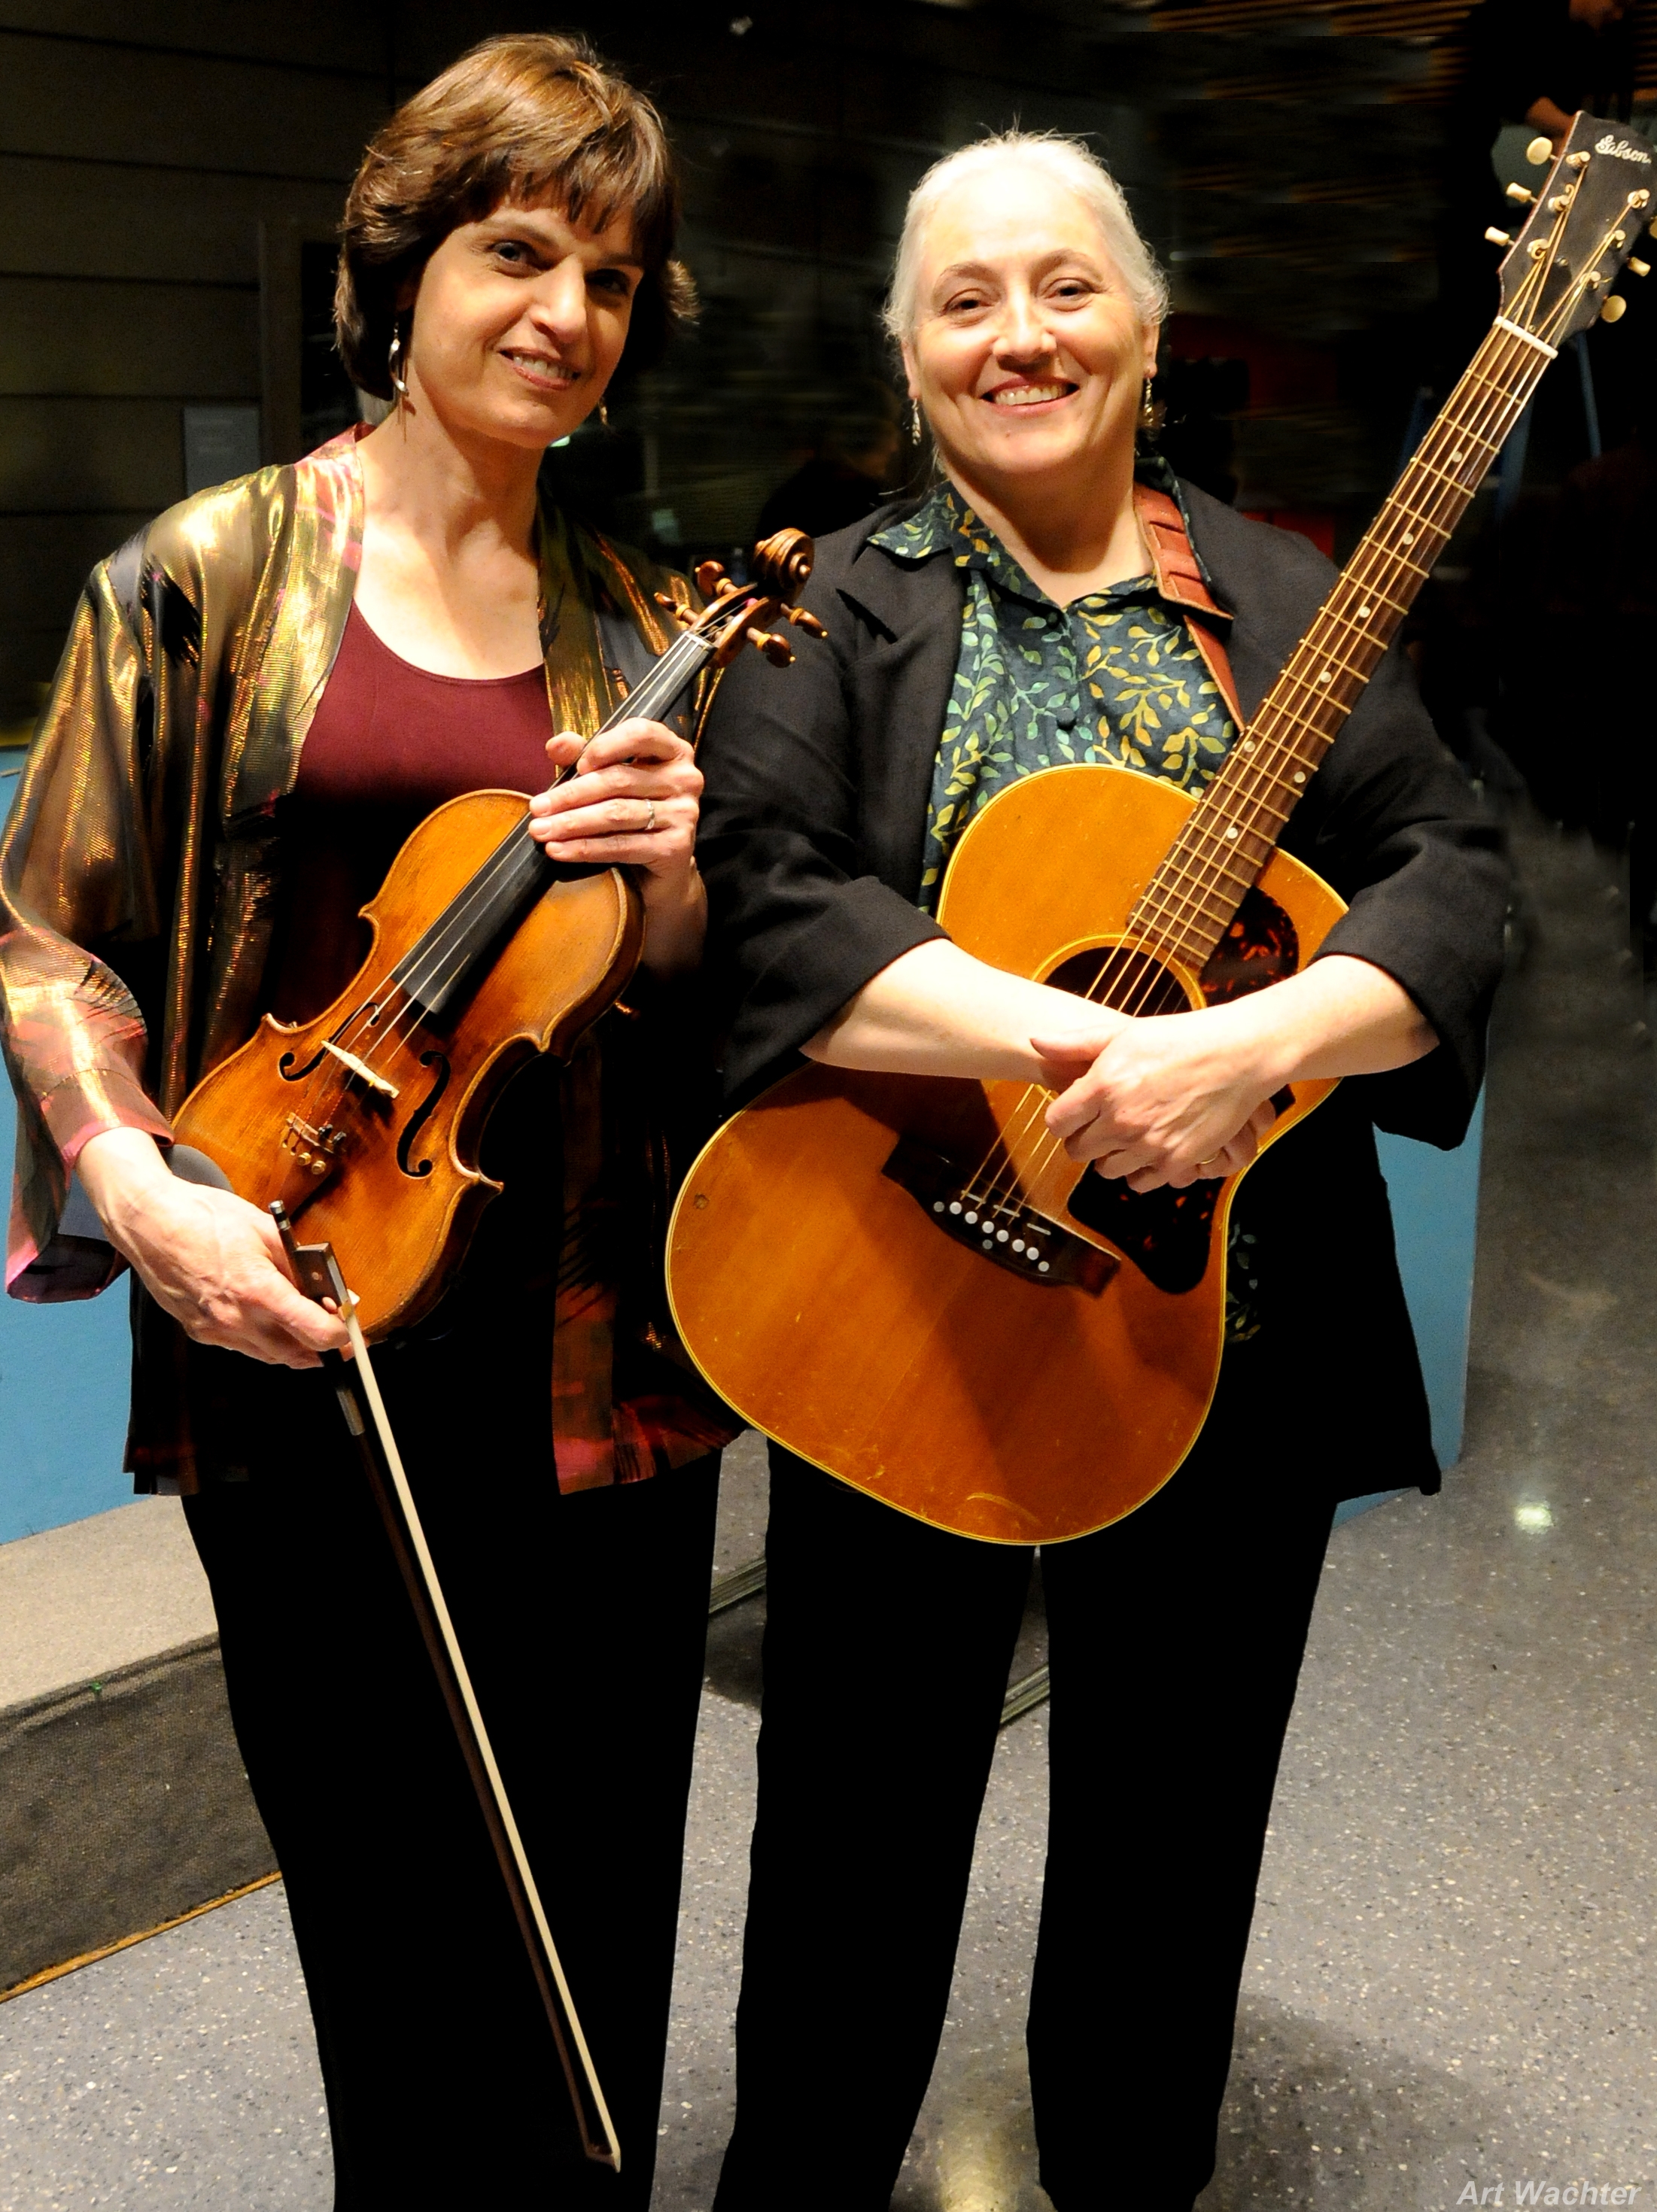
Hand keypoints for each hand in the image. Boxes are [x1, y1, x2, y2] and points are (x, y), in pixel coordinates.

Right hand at [76, 1128, 348, 1366]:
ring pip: (268, 1356)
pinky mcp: (198, 1331)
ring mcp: (214, 1329)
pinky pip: (242, 1347)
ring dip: (295, 1350)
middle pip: (294, 1354)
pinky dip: (265, 1342)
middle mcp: (235, 1318)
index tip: (353, 1331)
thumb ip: (302, 1264)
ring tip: (313, 1334)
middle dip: (323, 1351)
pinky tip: (273, 1325)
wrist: (147, 1222)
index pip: (314, 1332)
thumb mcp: (265, 1229)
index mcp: (257, 1290)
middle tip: (342, 1339)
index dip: (341, 1336)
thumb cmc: (204, 1216)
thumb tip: (335, 1289)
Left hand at [527, 719, 705, 973]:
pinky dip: (586, 849)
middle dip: (572, 795)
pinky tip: (559, 850)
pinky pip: (623, 846)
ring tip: (540, 831)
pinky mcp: (677, 847)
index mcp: (672, 750)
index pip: (641, 734)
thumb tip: (555, 744)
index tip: (577, 765)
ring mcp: (685, 813)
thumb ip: (585, 756)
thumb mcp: (610, 776)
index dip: (606, 746)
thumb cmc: (633, 809)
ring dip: (572, 823)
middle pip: (620, 780)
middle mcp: (685, 777)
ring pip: (617, 814)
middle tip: (537, 808)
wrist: (664, 863)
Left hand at [1033, 1008, 1279, 1192]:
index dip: (1062, 1119)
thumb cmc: (1180, 1039)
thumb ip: (1075, 1043)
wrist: (1238, 1055)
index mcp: (1103, 1085)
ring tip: (1125, 1136)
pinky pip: (1141, 1182)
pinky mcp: (1176, 1161)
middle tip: (1098, 1125)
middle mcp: (1121, 1119)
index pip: (1056, 1123)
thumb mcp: (1123, 1032)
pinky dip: (1140, 1171)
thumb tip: (1035, 1042)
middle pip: (1078, 1151)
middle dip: (1083, 1139)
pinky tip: (1147, 1149)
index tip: (1074, 1113)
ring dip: (1110, 1156)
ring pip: (1106, 1169)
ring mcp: (1149, 1144)